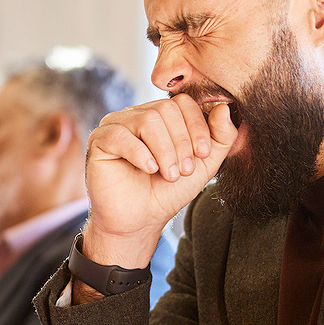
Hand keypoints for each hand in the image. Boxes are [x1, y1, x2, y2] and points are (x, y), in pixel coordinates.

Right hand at [84, 95, 236, 267]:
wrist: (139, 222)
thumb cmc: (167, 193)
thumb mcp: (203, 166)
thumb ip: (221, 138)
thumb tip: (224, 109)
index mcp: (161, 117)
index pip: (182, 102)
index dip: (197, 126)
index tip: (202, 154)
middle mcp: (137, 115)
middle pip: (165, 108)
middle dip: (181, 141)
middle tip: (183, 171)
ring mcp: (116, 125)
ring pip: (146, 120)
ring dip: (164, 150)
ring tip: (168, 175)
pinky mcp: (99, 140)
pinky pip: (121, 135)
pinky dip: (140, 154)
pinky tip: (149, 170)